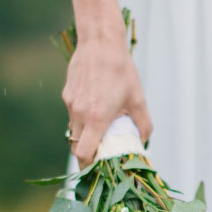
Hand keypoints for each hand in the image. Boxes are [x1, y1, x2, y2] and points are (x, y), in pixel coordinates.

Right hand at [62, 24, 152, 166]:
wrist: (100, 42)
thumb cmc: (122, 70)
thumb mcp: (138, 99)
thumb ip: (142, 124)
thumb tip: (144, 142)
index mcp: (97, 118)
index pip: (84, 153)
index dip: (89, 165)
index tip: (98, 170)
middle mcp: (79, 113)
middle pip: (76, 146)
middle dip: (87, 154)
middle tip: (101, 156)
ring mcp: (70, 103)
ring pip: (73, 130)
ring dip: (85, 136)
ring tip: (100, 131)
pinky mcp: (67, 94)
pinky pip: (72, 114)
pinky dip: (81, 119)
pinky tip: (95, 108)